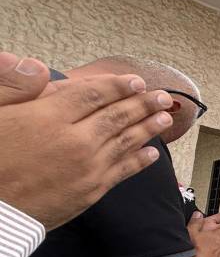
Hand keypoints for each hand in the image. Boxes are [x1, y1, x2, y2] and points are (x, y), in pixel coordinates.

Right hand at [0, 52, 172, 229]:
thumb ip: (13, 88)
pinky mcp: (90, 192)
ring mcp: (86, 168)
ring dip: (149, 128)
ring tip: (166, 117)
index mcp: (49, 117)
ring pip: (126, 141)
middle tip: (163, 97)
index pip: (93, 94)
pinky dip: (140, 160)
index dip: (117, 85)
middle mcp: (75, 141)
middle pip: (117, 116)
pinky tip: (152, 153)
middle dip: (143, 103)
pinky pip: (123, 171)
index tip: (136, 81)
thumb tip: (35, 65)